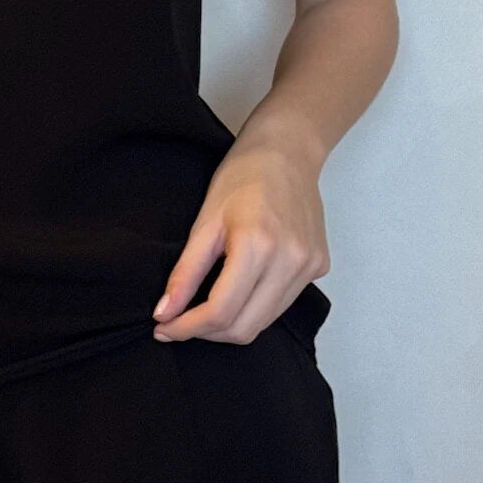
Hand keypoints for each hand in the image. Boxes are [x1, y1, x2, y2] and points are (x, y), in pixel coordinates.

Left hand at [152, 133, 328, 344]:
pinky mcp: (319, 267)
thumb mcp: (205, 221)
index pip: (220, 312)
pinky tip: (238, 291)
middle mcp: (290, 261)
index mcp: (258, 246)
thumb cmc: (243, 175)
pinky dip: (255, 308)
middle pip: (244, 327)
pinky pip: (281, 304)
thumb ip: (185, 272)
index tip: (164, 328)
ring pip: (265, 322)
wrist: (287, 150)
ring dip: (231, 324)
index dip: (187, 328)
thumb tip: (164, 312)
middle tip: (179, 322)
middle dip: (207, 333)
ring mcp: (309, 266)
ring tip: (205, 309)